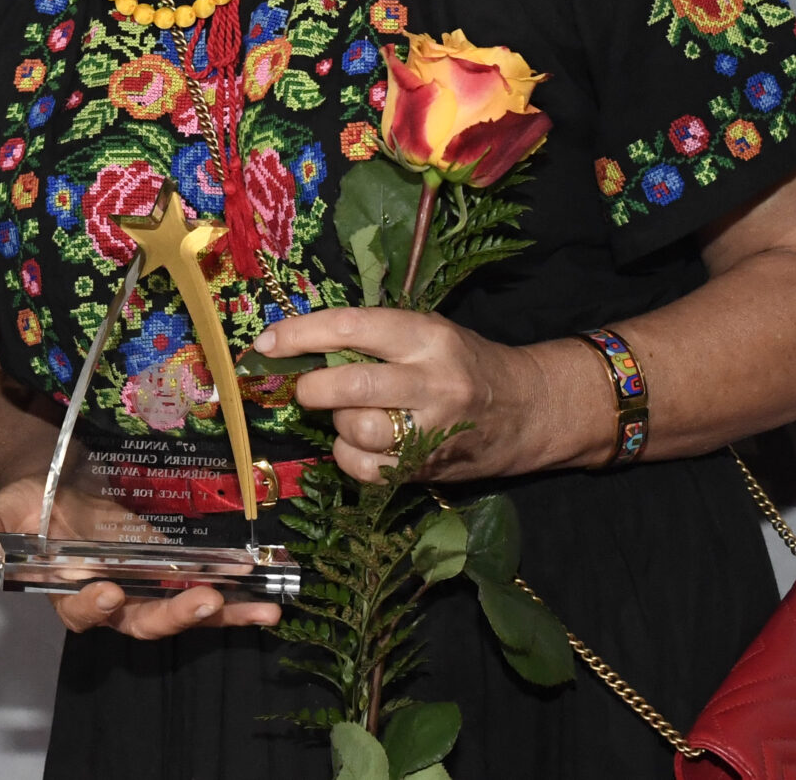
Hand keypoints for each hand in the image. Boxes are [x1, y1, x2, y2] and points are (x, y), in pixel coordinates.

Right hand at [0, 475, 282, 637]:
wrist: (61, 491)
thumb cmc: (31, 504)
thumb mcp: (8, 505)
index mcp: (66, 589)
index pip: (79, 609)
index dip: (93, 605)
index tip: (108, 590)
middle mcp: (109, 600)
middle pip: (142, 621)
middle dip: (174, 614)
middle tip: (206, 600)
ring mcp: (144, 590)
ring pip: (181, 613)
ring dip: (221, 615)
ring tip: (258, 609)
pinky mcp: (172, 574)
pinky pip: (207, 594)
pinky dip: (238, 602)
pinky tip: (268, 600)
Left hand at [256, 307, 592, 482]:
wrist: (529, 409)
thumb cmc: (464, 363)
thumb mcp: (427, 333)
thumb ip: (371, 338)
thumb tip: (295, 346)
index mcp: (426, 335)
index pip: (352, 327)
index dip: (301, 334)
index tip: (267, 343)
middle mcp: (431, 380)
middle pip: (349, 386)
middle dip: (311, 388)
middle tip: (304, 388)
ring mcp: (432, 428)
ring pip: (355, 429)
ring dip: (337, 422)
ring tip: (349, 414)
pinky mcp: (428, 468)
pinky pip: (365, 468)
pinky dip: (349, 457)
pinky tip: (360, 445)